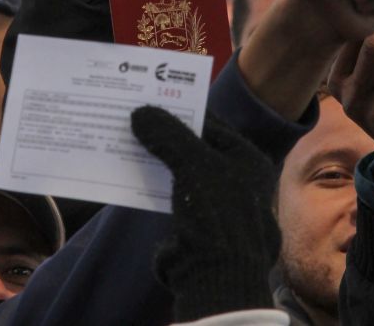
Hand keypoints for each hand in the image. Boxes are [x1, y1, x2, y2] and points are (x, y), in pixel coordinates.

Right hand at [131, 106, 277, 321]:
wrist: (217, 274)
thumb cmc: (217, 211)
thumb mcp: (192, 162)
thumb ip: (167, 134)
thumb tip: (140, 113)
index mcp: (247, 159)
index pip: (211, 124)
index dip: (182, 109)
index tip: (152, 98)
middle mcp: (236, 179)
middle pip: (194, 146)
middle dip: (165, 134)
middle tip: (134, 116)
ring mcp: (216, 203)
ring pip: (180, 170)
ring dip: (155, 158)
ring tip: (126, 140)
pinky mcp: (196, 224)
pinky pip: (171, 193)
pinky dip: (153, 182)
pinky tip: (130, 173)